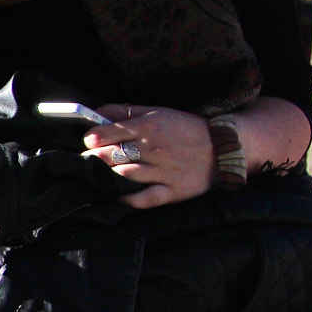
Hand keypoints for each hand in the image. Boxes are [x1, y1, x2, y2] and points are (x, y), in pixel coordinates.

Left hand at [84, 104, 212, 209]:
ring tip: (97, 176)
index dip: (93, 138)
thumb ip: (127, 111)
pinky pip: (144, 198)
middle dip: (94, 158)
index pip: (110, 132)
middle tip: (87, 160)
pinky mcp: (172, 191)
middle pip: (112, 155)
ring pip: (124, 175)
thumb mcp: (158, 112)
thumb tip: (98, 111)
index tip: (88, 141)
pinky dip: (127, 199)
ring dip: (106, 176)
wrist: (224, 146)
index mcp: (149, 127)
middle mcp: (154, 149)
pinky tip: (116, 195)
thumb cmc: (186, 128)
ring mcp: (163, 171)